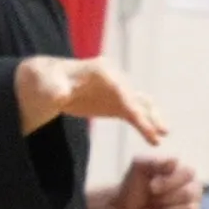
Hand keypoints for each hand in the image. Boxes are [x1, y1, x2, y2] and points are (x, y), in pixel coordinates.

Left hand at [18, 57, 168, 142]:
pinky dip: (145, 123)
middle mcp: (114, 77)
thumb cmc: (44, 82)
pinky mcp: (116, 103)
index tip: (139, 119)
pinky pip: (136, 112)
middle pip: (134, 96)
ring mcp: (117, 90)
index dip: (130, 103)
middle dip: (147, 113)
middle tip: (159, 132)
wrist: (44, 84)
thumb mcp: (45, 85)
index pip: (119, 88)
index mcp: (99, 70)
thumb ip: (54, 89)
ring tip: (163, 135)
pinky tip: (154, 139)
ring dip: (153, 118)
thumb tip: (60, 93)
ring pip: (141, 103)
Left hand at [113, 153, 199, 208]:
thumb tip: (175, 161)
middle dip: (164, 198)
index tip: (151, 186)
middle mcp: (193, 189)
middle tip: (151, 199)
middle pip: (188, 194)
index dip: (169, 182)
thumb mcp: (138, 167)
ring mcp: (192, 208)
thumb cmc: (134, 185)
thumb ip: (155, 161)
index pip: (188, 174)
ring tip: (155, 208)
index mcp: (185, 172)